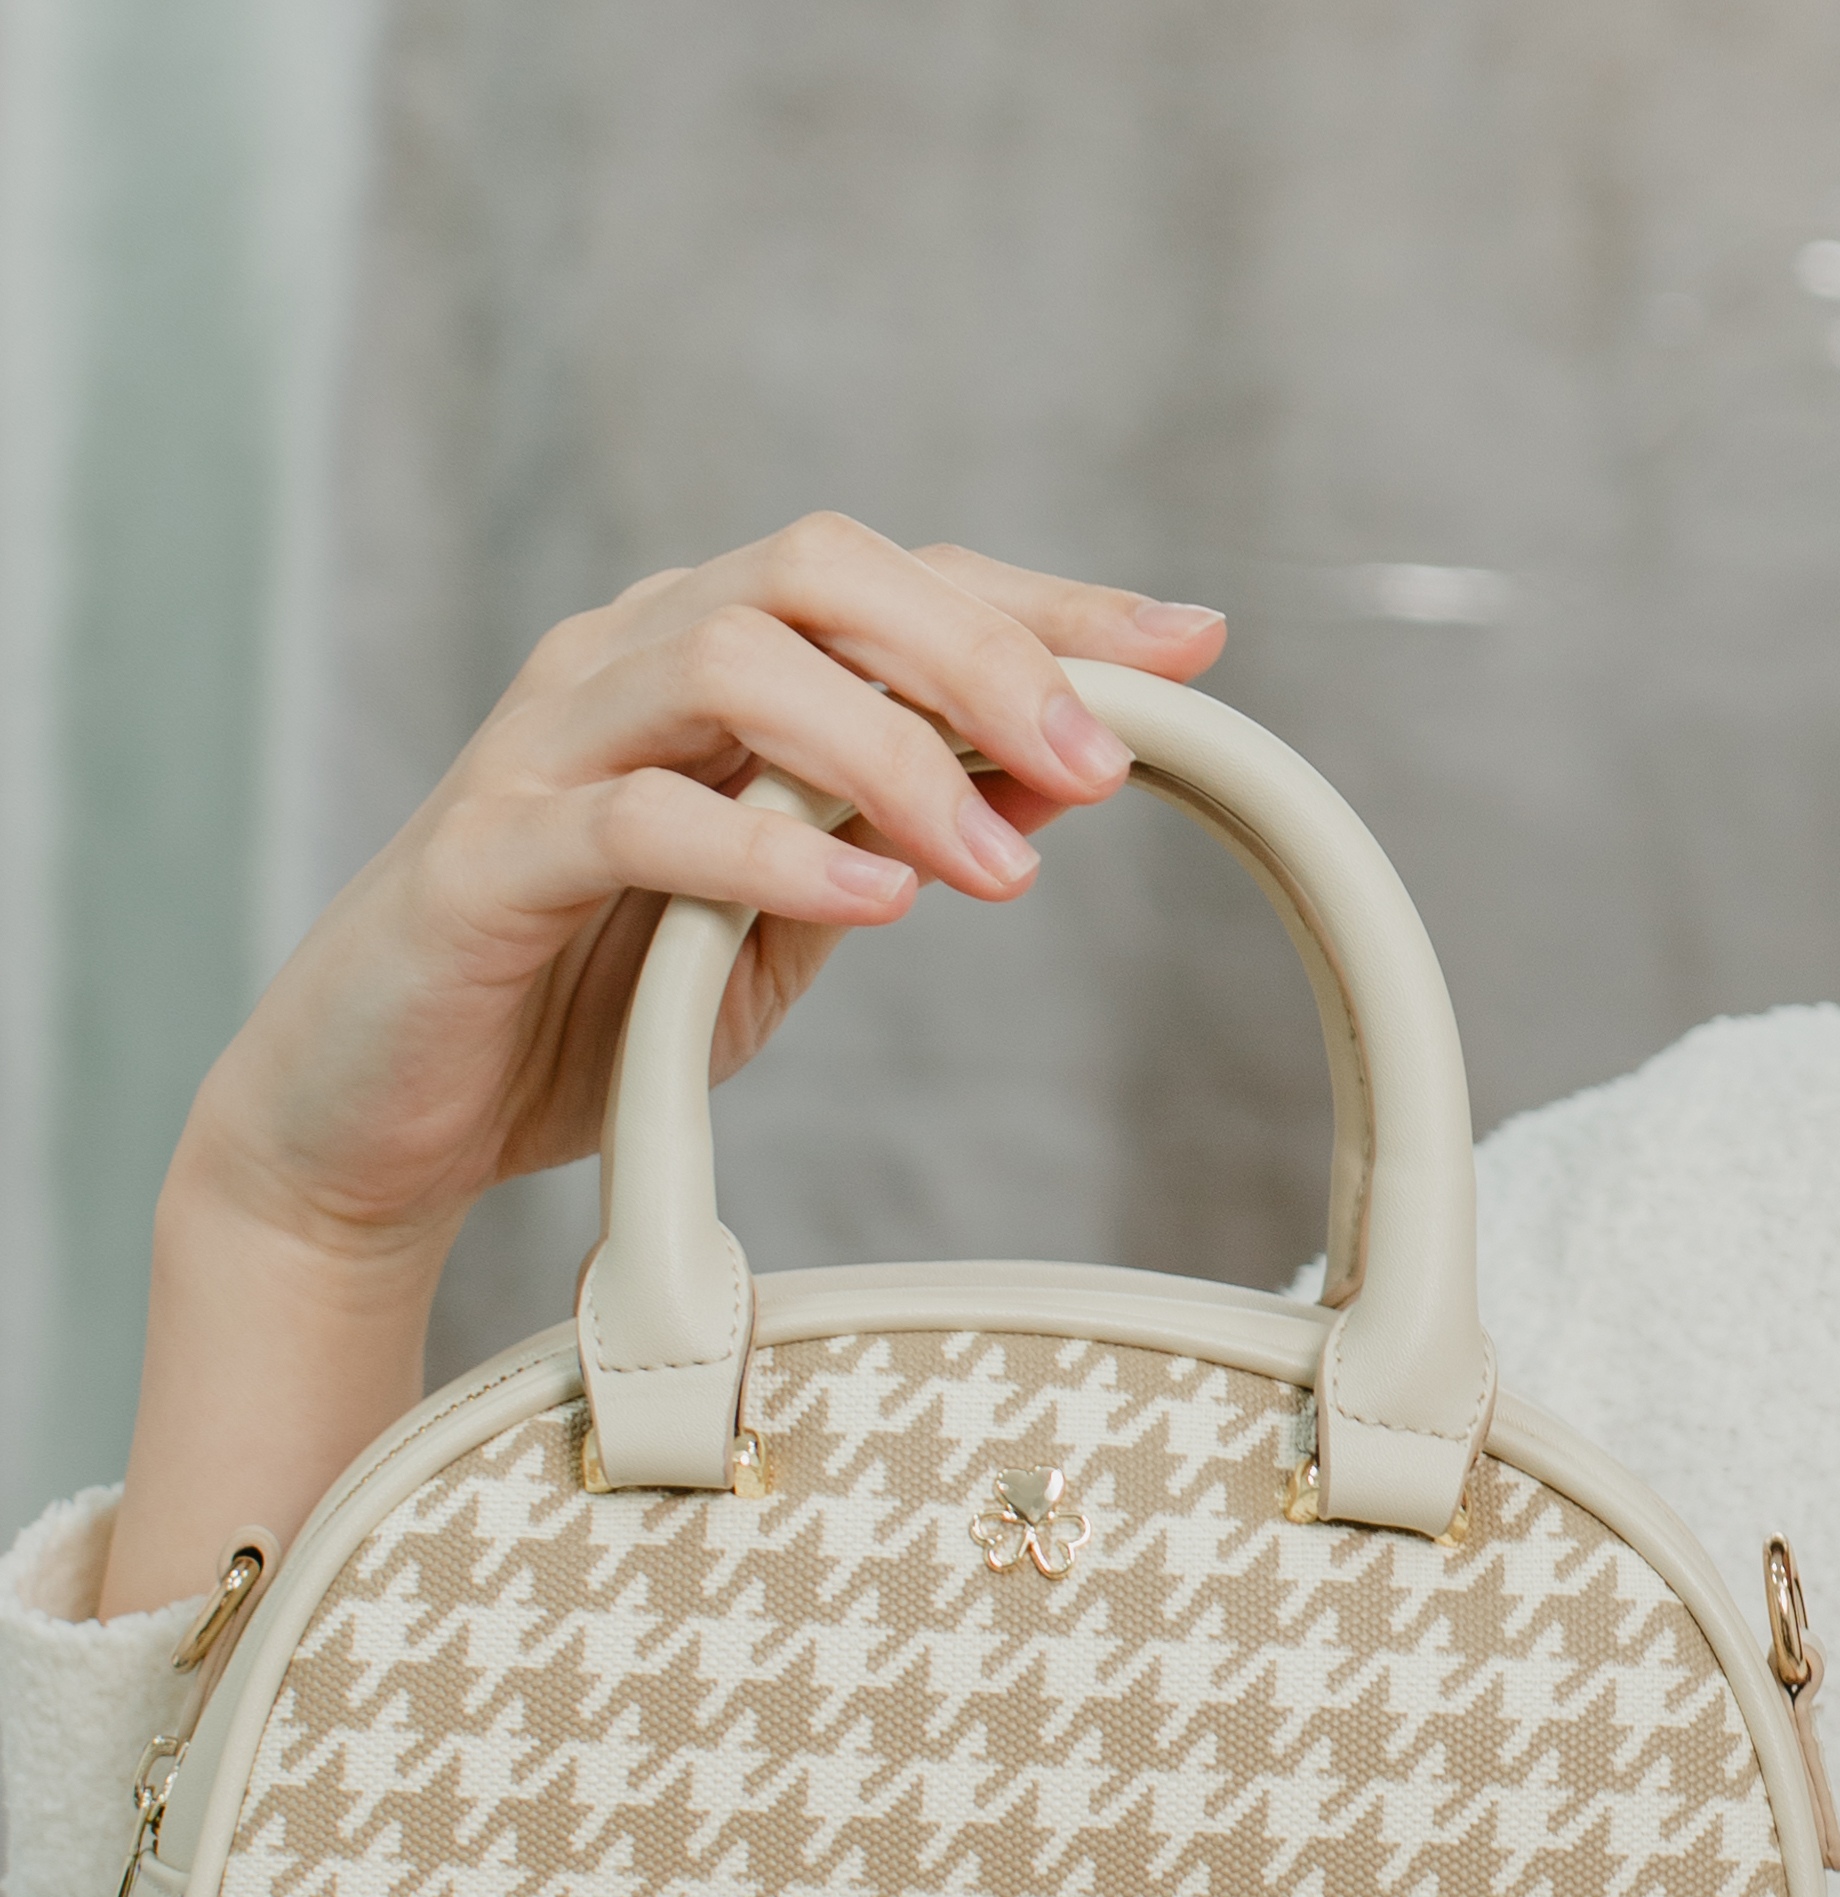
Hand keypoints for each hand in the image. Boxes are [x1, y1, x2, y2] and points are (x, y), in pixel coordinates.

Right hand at [100, 517, 1224, 1613]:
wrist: (384, 1117)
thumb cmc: (588, 1004)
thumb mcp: (787, 919)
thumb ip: (900, 833)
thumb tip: (1066, 773)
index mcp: (710, 660)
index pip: (896, 582)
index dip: (1048, 603)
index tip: (1189, 647)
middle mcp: (629, 660)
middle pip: (824, 569)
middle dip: (986, 652)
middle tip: (1103, 763)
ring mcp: (547, 744)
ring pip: (736, 655)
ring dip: (895, 750)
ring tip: (996, 867)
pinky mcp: (488, 855)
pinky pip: (639, 812)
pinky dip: (768, 844)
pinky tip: (872, 897)